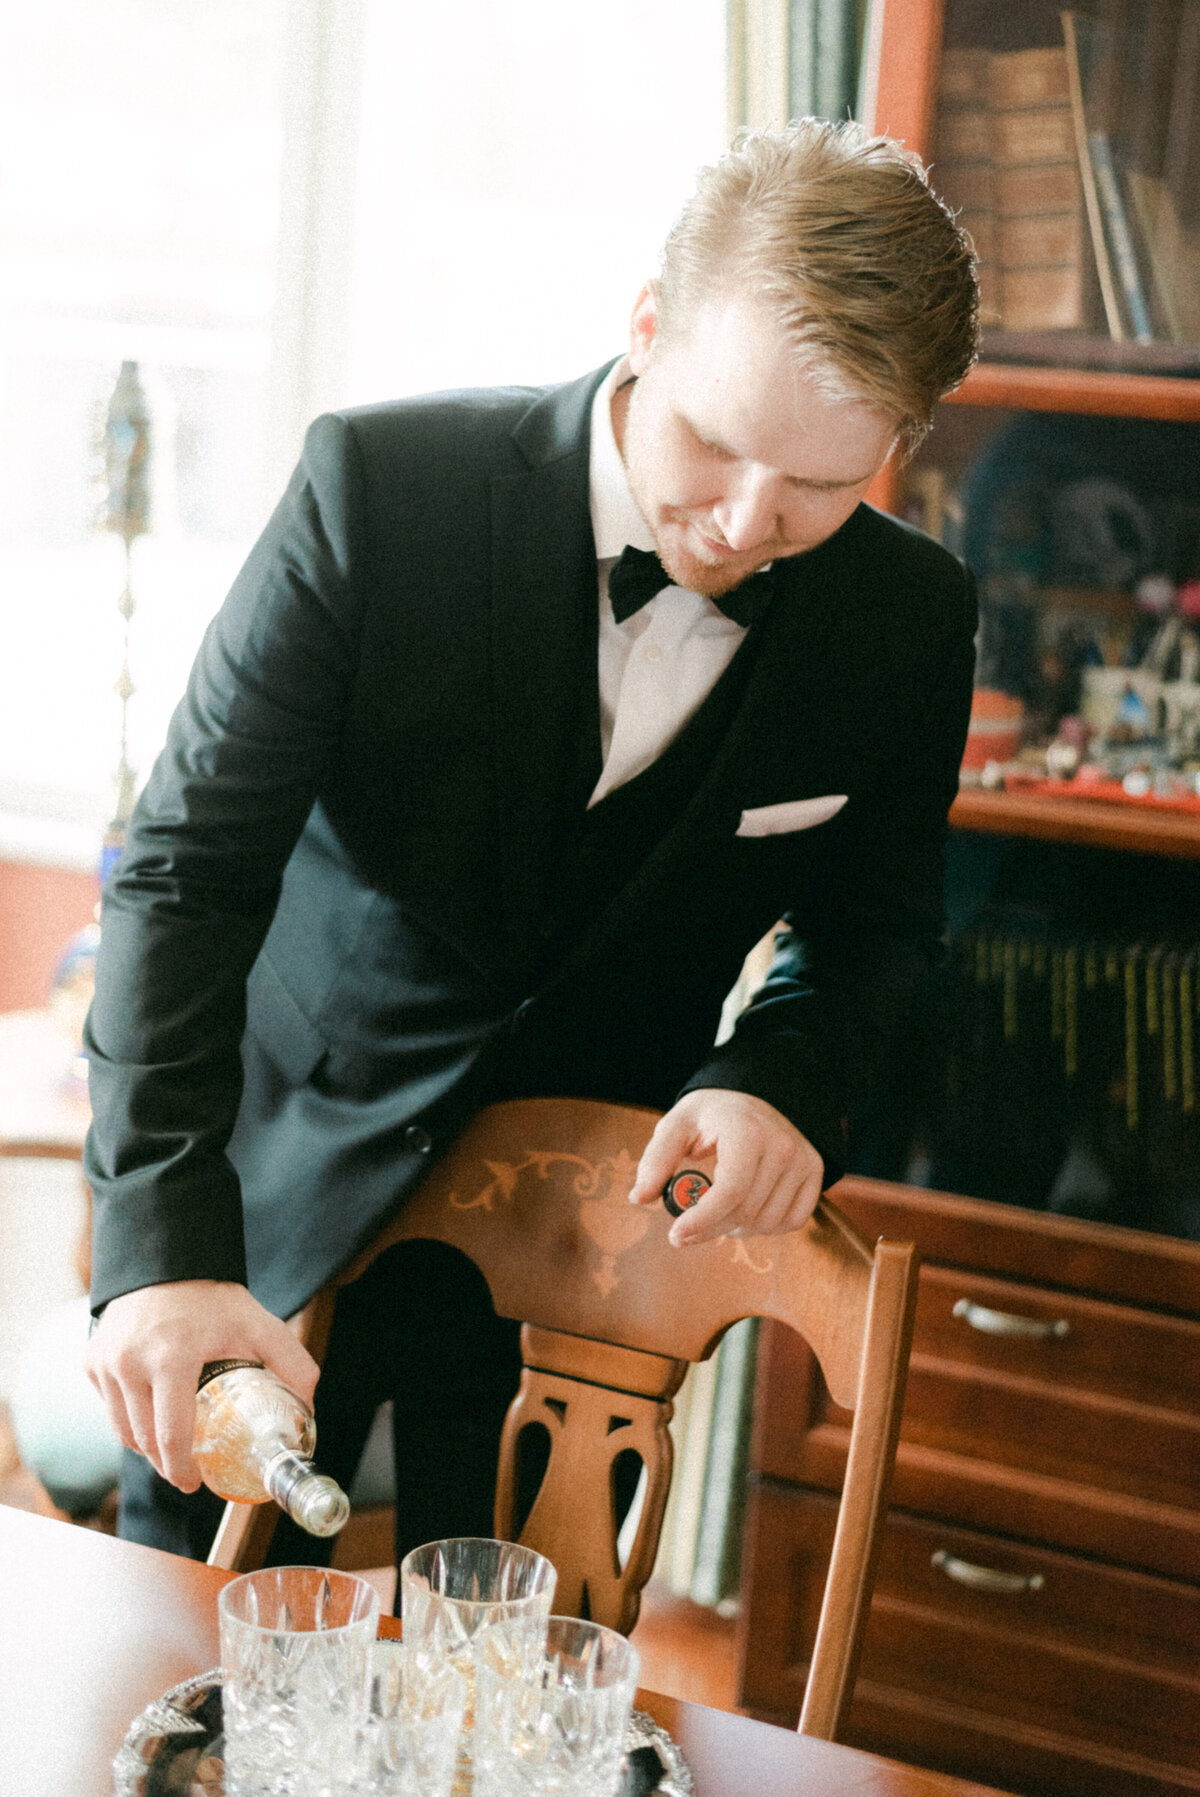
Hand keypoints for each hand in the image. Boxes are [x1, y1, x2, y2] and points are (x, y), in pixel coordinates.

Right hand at [84, 1280, 319, 1492]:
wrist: (169, 1260)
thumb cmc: (213, 1297)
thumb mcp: (259, 1325)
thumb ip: (292, 1363)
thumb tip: (309, 1406)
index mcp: (172, 1358)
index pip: (171, 1437)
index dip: (182, 1470)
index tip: (194, 1483)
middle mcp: (130, 1363)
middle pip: (144, 1441)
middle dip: (166, 1465)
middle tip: (186, 1470)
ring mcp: (106, 1362)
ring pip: (122, 1430)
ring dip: (145, 1446)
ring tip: (170, 1446)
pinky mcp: (92, 1360)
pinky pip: (109, 1406)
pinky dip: (128, 1418)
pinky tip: (151, 1413)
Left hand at [628, 1089, 823, 1246]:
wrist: (754, 1098)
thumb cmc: (711, 1115)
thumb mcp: (677, 1125)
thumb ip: (657, 1159)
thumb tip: (639, 1197)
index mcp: (747, 1132)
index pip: (730, 1191)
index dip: (702, 1220)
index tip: (676, 1236)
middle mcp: (782, 1146)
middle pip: (745, 1212)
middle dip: (711, 1227)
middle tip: (688, 1228)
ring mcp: (803, 1160)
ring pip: (767, 1223)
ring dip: (736, 1228)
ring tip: (719, 1211)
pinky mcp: (814, 1173)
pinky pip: (792, 1221)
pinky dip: (765, 1227)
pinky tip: (747, 1209)